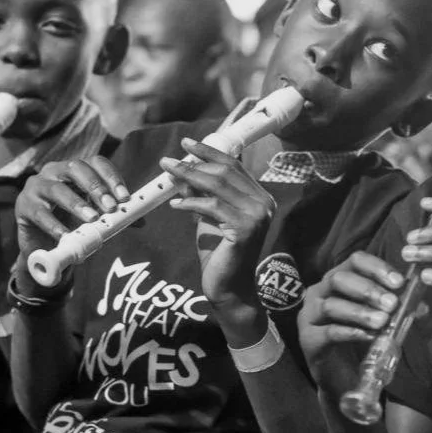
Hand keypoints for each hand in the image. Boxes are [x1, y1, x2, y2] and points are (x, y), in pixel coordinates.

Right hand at [12, 156, 129, 298]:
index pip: (96, 162)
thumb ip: (113, 216)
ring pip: (57, 188)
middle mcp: (55, 171)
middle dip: (95, 186)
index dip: (111, 177)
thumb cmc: (70, 223)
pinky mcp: (23, 205)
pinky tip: (65, 235)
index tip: (125, 197)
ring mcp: (36, 186)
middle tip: (110, 207)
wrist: (42, 245)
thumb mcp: (94, 218)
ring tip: (92, 219)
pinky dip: (53, 224)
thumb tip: (141, 221)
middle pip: (76, 167)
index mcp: (76, 169)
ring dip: (77, 203)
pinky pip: (39, 212)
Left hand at [160, 138, 274, 327]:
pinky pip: (213, 207)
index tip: (186, 144)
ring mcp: (257, 215)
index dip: (209, 152)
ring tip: (167, 173)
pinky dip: (191, 203)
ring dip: (189, 176)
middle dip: (194, 162)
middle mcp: (263, 203)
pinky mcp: (246, 229)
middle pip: (225, 172)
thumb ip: (201, 194)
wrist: (229, 288)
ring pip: (218, 185)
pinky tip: (175, 205)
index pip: (233, 166)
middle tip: (169, 159)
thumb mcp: (207, 217)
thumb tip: (182, 171)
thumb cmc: (220, 253)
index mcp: (259, 197)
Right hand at [297, 252, 404, 396]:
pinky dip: (349, 332)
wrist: (341, 379)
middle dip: (368, 290)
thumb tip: (422, 305)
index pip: (355, 261)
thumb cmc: (360, 342)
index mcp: (337, 280)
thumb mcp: (381, 321)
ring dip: (359, 312)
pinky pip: (327, 331)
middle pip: (339, 278)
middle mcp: (319, 292)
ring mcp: (309, 315)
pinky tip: (368, 336)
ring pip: (331, 305)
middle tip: (392, 304)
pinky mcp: (307, 339)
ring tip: (382, 322)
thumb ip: (398, 310)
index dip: (377, 268)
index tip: (399, 282)